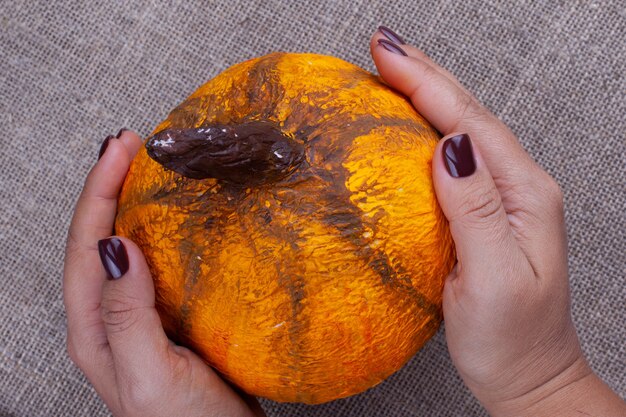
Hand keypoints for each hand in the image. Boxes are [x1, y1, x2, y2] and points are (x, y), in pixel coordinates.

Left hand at [63, 130, 264, 416]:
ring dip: (129, 203)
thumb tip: (117, 247)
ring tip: (144, 168)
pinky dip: (160, 230)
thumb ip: (127, 315)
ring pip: (125, 247)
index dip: (99, 191)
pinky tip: (175, 218)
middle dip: (107, 186)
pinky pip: (156, 263)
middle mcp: (109, 320)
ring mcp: (138, 319)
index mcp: (94, 329)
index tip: (120, 149)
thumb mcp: (150, 374)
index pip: (86, 245)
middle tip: (129, 145)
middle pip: (96, 239)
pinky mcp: (168, 319)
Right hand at [372, 28, 625, 415]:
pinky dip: (422, 131)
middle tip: (382, 47)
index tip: (385, 54)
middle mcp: (516, 186)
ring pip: (458, 131)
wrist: (528, 376)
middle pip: (466, 114)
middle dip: (423, 74)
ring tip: (391, 71)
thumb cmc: (513, 337)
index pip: (469, 121)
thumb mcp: (494, 276)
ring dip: (424, 95)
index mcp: (524, 192)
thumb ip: (475, 209)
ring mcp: (499, 199)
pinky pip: (448, 160)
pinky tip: (406, 126)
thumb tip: (450, 146)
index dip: (425, 82)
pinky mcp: (479, 214)